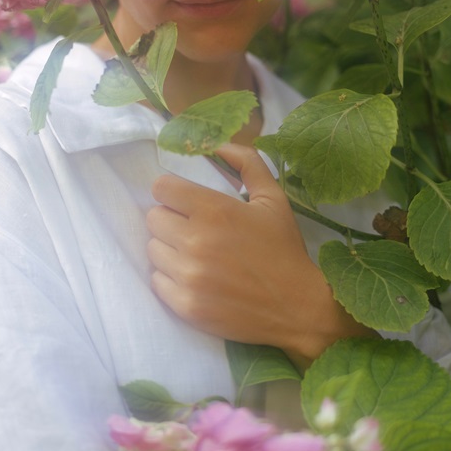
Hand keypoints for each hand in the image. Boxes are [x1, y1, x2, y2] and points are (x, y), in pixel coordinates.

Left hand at [147, 143, 373, 366]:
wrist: (297, 307)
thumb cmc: (283, 248)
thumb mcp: (273, 197)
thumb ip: (246, 162)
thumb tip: (218, 143)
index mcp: (214, 210)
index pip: (161, 188)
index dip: (172, 192)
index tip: (185, 201)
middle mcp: (195, 241)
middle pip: (153, 218)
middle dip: (171, 219)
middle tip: (193, 229)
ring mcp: (188, 275)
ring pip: (153, 249)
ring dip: (169, 249)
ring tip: (195, 254)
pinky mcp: (185, 305)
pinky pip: (156, 281)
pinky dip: (170, 278)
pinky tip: (195, 277)